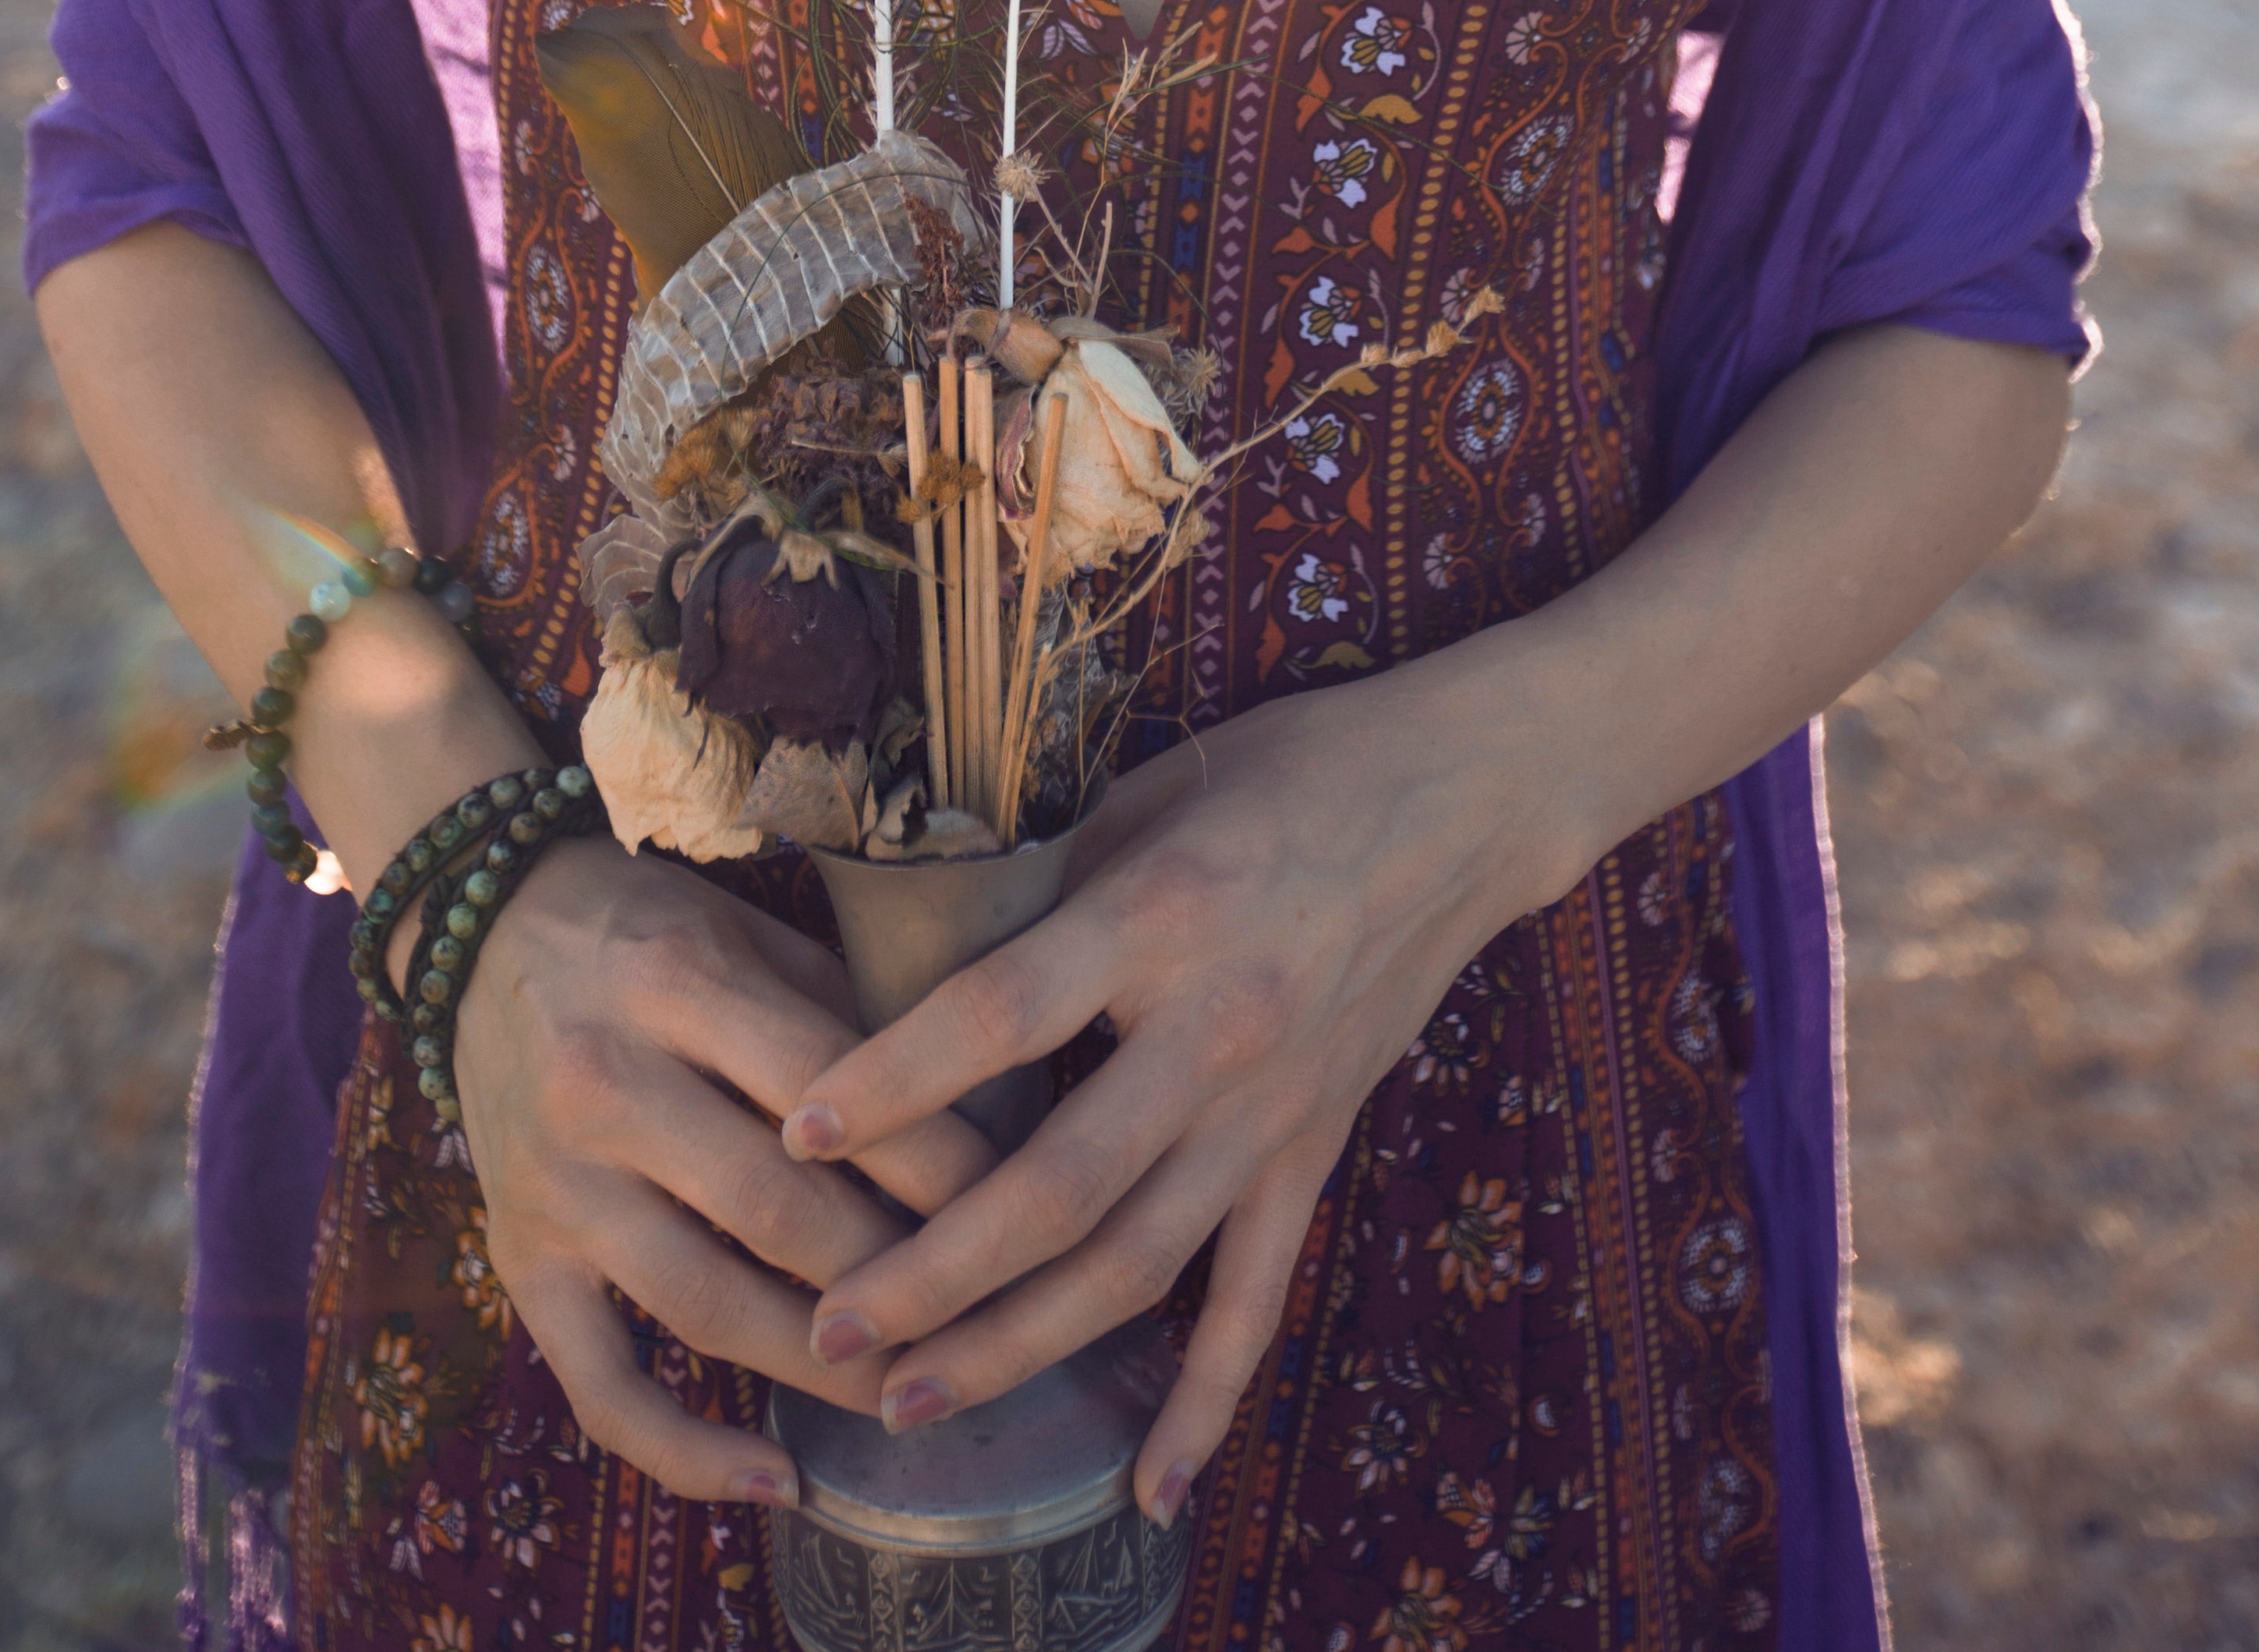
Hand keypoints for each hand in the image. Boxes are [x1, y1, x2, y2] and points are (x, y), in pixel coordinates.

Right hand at [454, 836, 997, 1503]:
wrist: (482, 932)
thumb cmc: (650, 931)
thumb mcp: (747, 932)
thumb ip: (843, 1016)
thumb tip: (976, 1117)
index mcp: (677, 983)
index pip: (832, 1092)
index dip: (933, 1161)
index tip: (1016, 1204)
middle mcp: (605, 1085)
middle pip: (776, 1210)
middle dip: (895, 1274)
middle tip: (985, 1311)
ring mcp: (554, 1185)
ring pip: (705, 1305)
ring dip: (823, 1364)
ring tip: (912, 1391)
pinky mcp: (515, 1260)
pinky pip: (600, 1386)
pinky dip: (687, 1453)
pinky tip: (778, 1480)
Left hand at [775, 668, 1539, 1529]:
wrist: (1460, 800)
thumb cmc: (1288, 770)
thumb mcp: (1147, 788)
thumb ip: (1043, 880)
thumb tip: (913, 949)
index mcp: (1159, 916)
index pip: (1000, 1016)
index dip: (895, 1081)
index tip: (799, 1134)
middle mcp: (1215, 1029)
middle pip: (1057, 1186)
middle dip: (933, 1273)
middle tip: (830, 1328)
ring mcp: (1273, 1109)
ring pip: (1133, 1264)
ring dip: (1018, 1346)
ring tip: (910, 1402)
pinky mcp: (1316, 1151)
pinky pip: (1257, 1298)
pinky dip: (1207, 1404)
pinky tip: (1145, 1487)